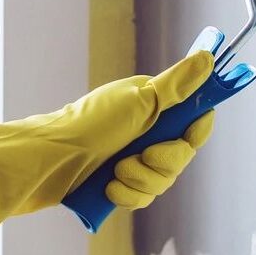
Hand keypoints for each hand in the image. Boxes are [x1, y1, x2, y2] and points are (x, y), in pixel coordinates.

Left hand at [0, 50, 214, 254]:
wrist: (47, 161)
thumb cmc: (89, 124)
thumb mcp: (139, 100)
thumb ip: (177, 85)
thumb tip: (208, 57)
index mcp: (153, 106)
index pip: (193, 121)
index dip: (195, 132)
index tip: (188, 133)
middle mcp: (145, 131)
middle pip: (180, 156)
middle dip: (162, 163)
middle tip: (140, 156)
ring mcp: (131, 159)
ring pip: (162, 181)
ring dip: (140, 180)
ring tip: (115, 173)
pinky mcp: (118, 184)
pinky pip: (141, 198)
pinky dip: (126, 195)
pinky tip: (108, 189)